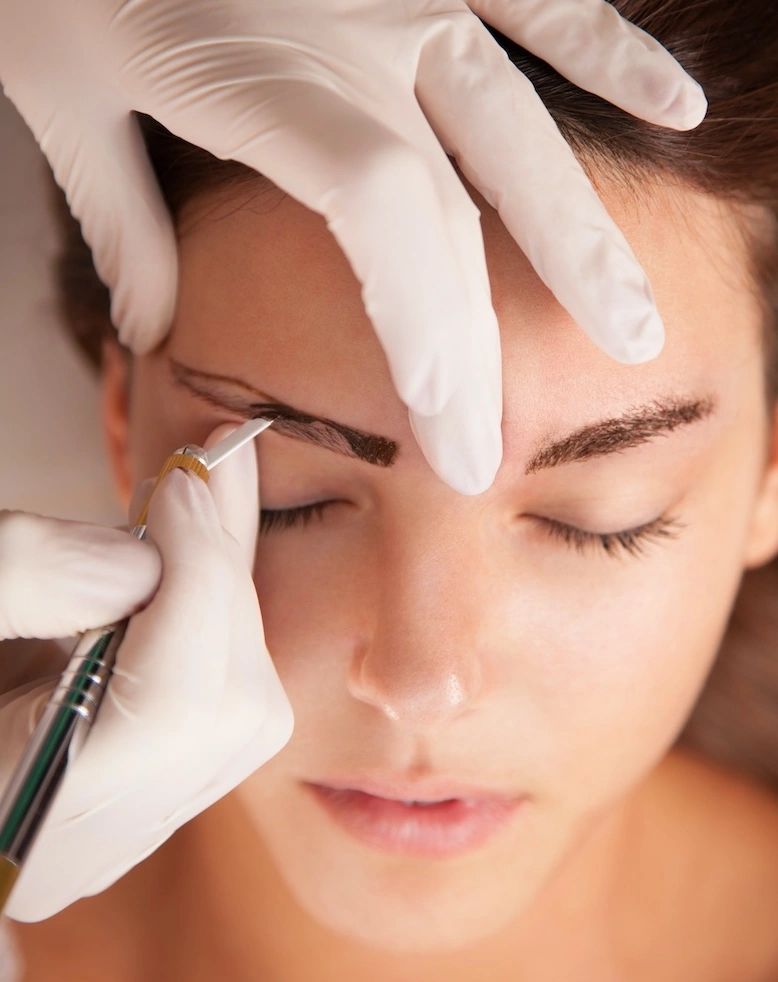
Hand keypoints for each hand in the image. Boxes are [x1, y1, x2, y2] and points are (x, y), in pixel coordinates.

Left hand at [0, 0, 706, 493]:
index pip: (387, 218)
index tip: (447, 428)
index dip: (427, 328)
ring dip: (579, 237)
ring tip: (633, 330)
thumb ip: (123, 222)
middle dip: (481, 341)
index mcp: (267, 76)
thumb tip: (154, 332)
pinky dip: (610, 50)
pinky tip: (678, 113)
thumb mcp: (61, 92)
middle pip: (454, 208)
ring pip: (520, 124)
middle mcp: (359, 33)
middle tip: (499, 445)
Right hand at [0, 424, 292, 921]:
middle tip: (192, 482)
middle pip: (228, 709)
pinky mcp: (140, 794)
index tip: (186, 480)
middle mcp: (82, 847)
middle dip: (218, 579)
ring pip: (244, 710)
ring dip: (221, 597)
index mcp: (15, 817)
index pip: (174, 705)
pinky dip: (214, 624)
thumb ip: (22, 578)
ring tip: (180, 515)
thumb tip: (142, 561)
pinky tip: (175, 567)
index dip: (199, 576)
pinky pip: (225, 707)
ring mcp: (118, 830)